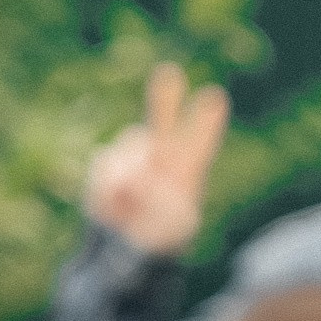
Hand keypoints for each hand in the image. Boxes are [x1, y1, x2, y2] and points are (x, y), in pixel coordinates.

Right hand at [85, 64, 230, 255]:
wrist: (123, 249)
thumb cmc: (158, 238)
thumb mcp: (172, 227)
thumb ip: (162, 202)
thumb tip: (142, 178)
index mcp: (187, 171)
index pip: (200, 143)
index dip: (206, 123)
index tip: (216, 97)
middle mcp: (161, 157)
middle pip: (164, 123)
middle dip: (165, 100)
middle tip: (168, 71)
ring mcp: (133, 159)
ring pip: (129, 148)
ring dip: (130, 173)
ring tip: (133, 204)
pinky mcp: (106, 166)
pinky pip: (104, 165)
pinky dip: (107, 188)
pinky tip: (114, 207)